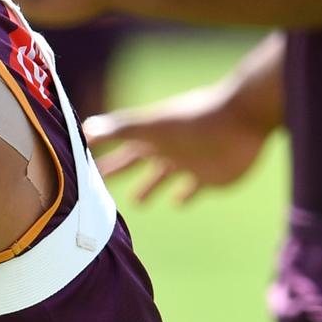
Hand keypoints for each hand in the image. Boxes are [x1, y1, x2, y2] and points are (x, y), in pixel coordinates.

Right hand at [83, 86, 268, 205]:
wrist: (239, 119)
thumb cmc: (192, 121)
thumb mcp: (151, 127)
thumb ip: (120, 129)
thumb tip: (85, 130)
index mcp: (150, 139)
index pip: (119, 149)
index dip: (102, 156)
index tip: (82, 163)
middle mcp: (166, 150)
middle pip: (136, 163)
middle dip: (118, 173)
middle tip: (98, 186)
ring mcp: (187, 163)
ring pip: (162, 176)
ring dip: (149, 187)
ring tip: (136, 202)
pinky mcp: (210, 176)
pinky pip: (193, 188)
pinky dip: (185, 195)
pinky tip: (178, 202)